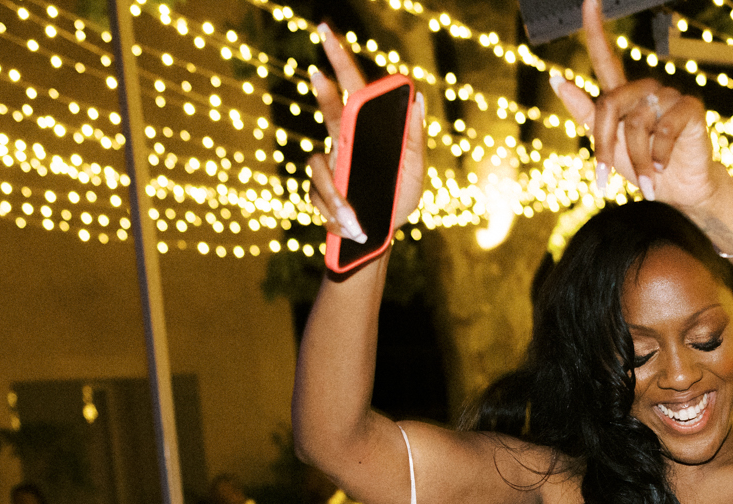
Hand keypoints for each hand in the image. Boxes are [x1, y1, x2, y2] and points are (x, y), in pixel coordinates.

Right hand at [305, 25, 425, 251]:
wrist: (379, 243)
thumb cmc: (397, 202)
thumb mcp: (414, 171)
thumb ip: (413, 138)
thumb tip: (417, 98)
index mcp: (365, 132)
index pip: (353, 89)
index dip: (340, 60)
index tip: (328, 31)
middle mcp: (342, 142)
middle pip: (328, 107)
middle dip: (322, 89)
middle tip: (315, 68)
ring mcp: (328, 165)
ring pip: (320, 165)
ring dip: (336, 196)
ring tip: (355, 221)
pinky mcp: (317, 192)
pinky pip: (319, 197)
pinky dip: (336, 216)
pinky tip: (350, 229)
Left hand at [550, 0, 728, 213]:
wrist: (679, 190)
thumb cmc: (644, 166)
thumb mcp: (610, 145)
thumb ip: (586, 114)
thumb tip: (557, 80)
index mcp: (624, 95)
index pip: (606, 57)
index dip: (596, 29)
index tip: (589, 0)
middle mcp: (646, 89)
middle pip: (610, 104)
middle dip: (604, 145)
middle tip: (606, 178)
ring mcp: (669, 96)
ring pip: (636, 123)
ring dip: (636, 159)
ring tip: (647, 180)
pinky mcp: (690, 108)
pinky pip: (664, 129)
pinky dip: (659, 155)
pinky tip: (662, 167)